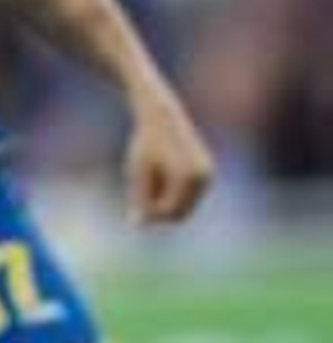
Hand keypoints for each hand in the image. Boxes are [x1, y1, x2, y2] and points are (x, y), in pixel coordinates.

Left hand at [126, 85, 212, 223]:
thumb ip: (139, 198)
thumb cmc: (145, 143)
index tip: (134, 199)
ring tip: (150, 179)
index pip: (168, 210)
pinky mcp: (208, 174)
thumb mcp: (137, 171)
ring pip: (186, 207)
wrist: (162, 116)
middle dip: (160, 210)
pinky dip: (174, 193)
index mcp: (186, 177)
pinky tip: (160, 174)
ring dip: (166, 202)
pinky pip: (189, 196)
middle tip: (140, 194)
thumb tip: (137, 225)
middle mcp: (204, 178)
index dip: (149, 211)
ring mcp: (209, 176)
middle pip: (180, 213)